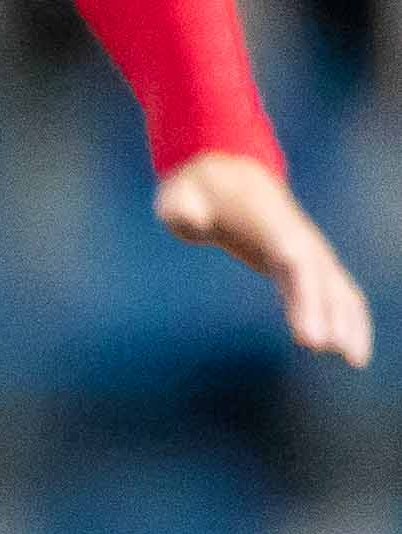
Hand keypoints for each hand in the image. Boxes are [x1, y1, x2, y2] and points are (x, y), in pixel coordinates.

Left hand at [155, 152, 375, 367]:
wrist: (226, 172)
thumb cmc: (198, 192)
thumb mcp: (179, 197)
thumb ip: (182, 209)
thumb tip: (189, 219)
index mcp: (271, 227)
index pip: (295, 263)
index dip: (305, 299)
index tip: (308, 335)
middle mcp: (298, 239)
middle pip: (322, 281)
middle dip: (329, 316)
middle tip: (328, 350)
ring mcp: (308, 250)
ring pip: (339, 288)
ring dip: (350, 322)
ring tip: (355, 360)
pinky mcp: (306, 261)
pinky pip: (337, 291)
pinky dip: (351, 317)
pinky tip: (353, 349)